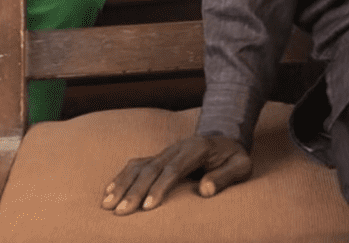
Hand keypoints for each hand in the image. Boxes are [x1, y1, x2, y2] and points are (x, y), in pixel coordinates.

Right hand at [101, 134, 251, 214]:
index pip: (175, 169)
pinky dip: (121, 177)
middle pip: (152, 168)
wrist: (226, 137)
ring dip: (122, 184)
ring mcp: (166, 152)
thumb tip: (206, 191)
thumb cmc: (233, 156)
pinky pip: (137, 164)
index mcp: (197, 149)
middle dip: (135, 190)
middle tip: (121, 212)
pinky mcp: (159, 157)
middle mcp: (177, 148)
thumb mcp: (241, 165)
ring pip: (140, 165)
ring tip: (107, 204)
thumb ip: (225, 177)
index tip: (148, 207)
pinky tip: (108, 191)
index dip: (160, 187)